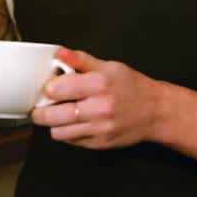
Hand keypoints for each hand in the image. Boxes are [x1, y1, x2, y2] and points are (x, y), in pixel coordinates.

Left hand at [30, 48, 166, 149]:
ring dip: (53, 124)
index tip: (48, 87)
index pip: (57, 89)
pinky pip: (71, 141)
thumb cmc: (132, 86)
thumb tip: (60, 53)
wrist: (156, 112)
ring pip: (58, 132)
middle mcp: (98, 108)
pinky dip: (67, 133)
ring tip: (58, 114)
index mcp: (98, 85)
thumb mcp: (109, 66)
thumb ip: (81, 60)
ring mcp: (99, 129)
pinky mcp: (100, 143)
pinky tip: (73, 123)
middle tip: (41, 106)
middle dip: (40, 111)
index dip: (47, 88)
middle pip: (52, 116)